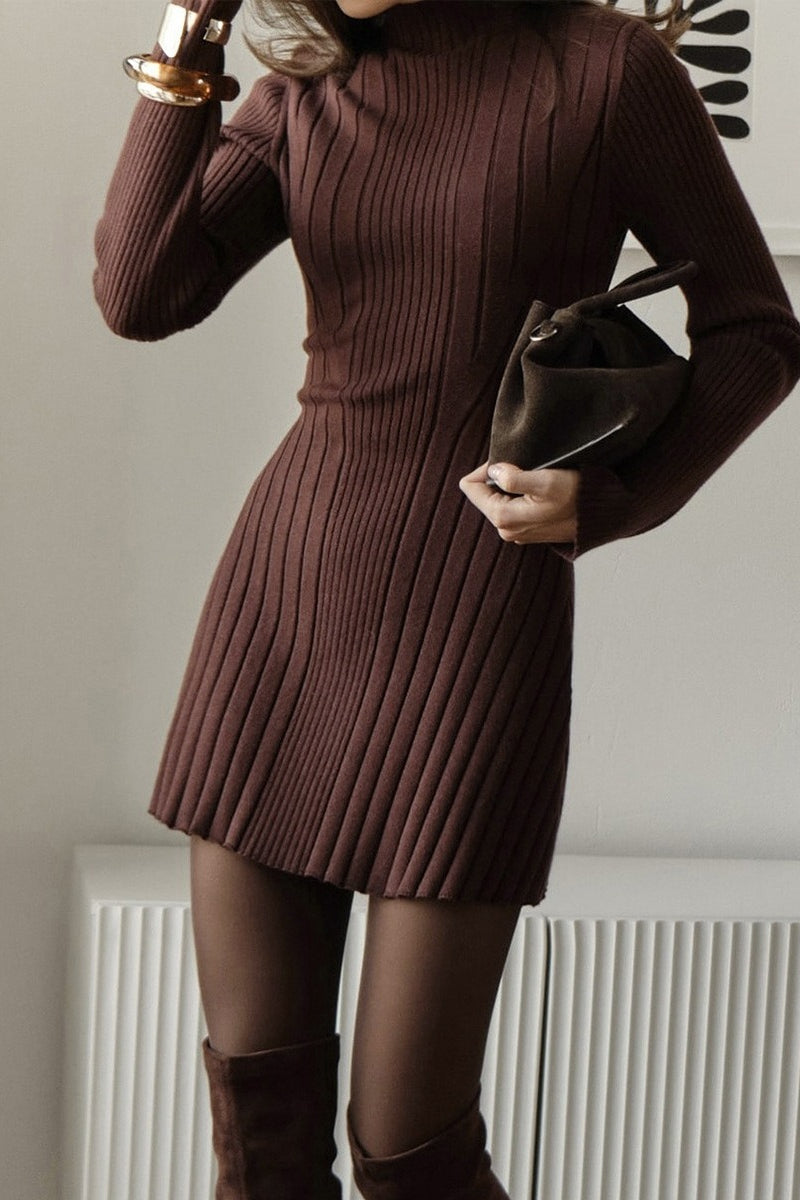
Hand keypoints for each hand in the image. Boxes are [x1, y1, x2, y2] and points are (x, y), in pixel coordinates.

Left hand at [459, 461, 578, 544]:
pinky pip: (513, 505)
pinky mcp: (528, 529)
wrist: (602, 517)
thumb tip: (493, 471)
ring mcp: (516, 531)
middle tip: (527, 468)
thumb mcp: (546, 481)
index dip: (486, 467)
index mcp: (502, 517)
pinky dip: (522, 494)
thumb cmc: (578, 497)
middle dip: (499, 477)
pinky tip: (542, 491)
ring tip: (537, 479)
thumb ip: (514, 477)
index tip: (509, 460)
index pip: (470, 486)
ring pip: (499, 498)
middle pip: (484, 492)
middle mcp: (505, 529)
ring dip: (513, 485)